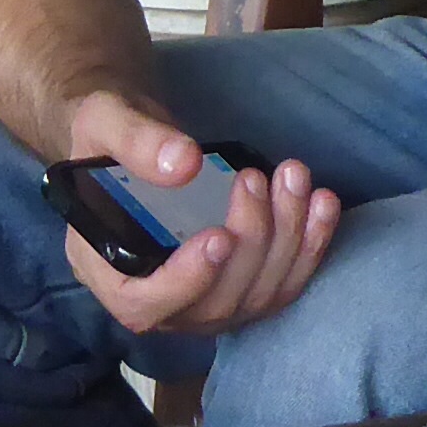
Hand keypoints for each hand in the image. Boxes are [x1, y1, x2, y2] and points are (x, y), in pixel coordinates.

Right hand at [55, 92, 340, 340]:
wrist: (138, 142)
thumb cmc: (108, 136)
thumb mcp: (103, 121)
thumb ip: (134, 140)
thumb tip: (184, 164)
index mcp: (106, 271)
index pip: (142, 304)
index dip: (184, 283)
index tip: (217, 236)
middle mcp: (157, 300)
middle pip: (213, 304)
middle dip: (248, 244)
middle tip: (254, 179)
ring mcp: (204, 299)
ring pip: (255, 297)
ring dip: (286, 241)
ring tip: (293, 177)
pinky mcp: (241, 286)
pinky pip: (282, 285)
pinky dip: (309, 247)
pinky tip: (322, 203)